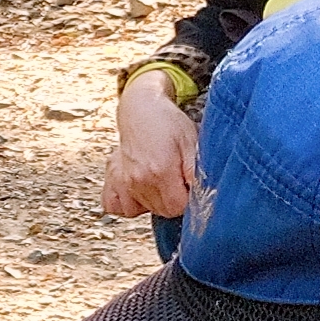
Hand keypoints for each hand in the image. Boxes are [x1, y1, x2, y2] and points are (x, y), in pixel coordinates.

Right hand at [101, 77, 200, 220]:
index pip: (179, 207)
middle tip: (178, 180)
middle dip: (175, 201)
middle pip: (164, 211)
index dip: (190, 199)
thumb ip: (197, 171)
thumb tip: (205, 195)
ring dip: (157, 201)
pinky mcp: (114, 179)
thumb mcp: (191, 142)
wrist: (140, 109)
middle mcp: (139, 180)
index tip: (190, 184)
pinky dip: (133, 204)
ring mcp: (124, 181)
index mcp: (161, 171)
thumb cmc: (168, 123)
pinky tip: (143, 190)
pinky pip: (121, 208)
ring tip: (162, 181)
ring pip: (146, 210)